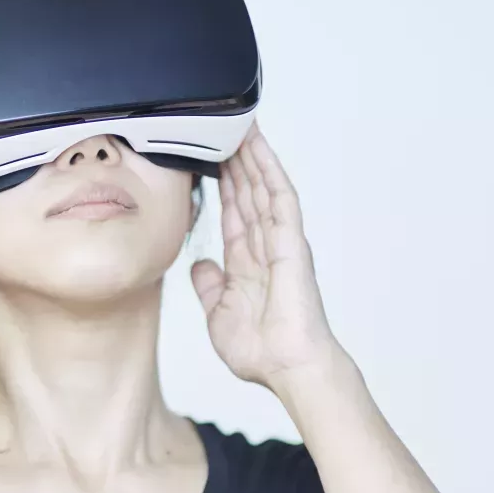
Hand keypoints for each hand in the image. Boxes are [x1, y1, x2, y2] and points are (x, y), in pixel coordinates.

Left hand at [189, 121, 344, 391]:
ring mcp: (280, 242)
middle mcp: (264, 247)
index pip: (233, 213)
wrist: (286, 367)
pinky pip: (281, 199)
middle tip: (222, 127)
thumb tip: (201, 265)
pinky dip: (270, 172)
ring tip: (240, 124)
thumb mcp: (218, 314)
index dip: (223, 185)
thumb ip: (209, 286)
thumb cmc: (261, 351)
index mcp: (246, 262)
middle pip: (249, 192)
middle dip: (236, 160)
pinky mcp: (292, 242)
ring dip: (252, 156)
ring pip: (264, 187)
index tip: (209, 158)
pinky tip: (259, 149)